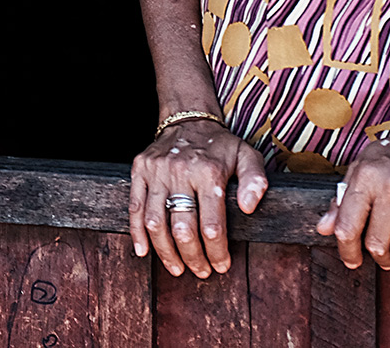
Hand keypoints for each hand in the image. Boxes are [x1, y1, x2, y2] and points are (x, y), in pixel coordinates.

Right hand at [128, 118, 267, 277]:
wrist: (188, 119)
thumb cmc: (220, 146)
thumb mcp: (247, 156)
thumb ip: (255, 180)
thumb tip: (248, 207)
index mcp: (208, 171)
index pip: (211, 224)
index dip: (217, 252)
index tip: (221, 266)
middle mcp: (180, 171)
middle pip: (182, 228)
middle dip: (193, 257)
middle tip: (201, 271)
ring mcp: (156, 171)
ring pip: (155, 222)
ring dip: (166, 252)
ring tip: (177, 268)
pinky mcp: (139, 170)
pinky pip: (134, 206)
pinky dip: (136, 233)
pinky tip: (144, 251)